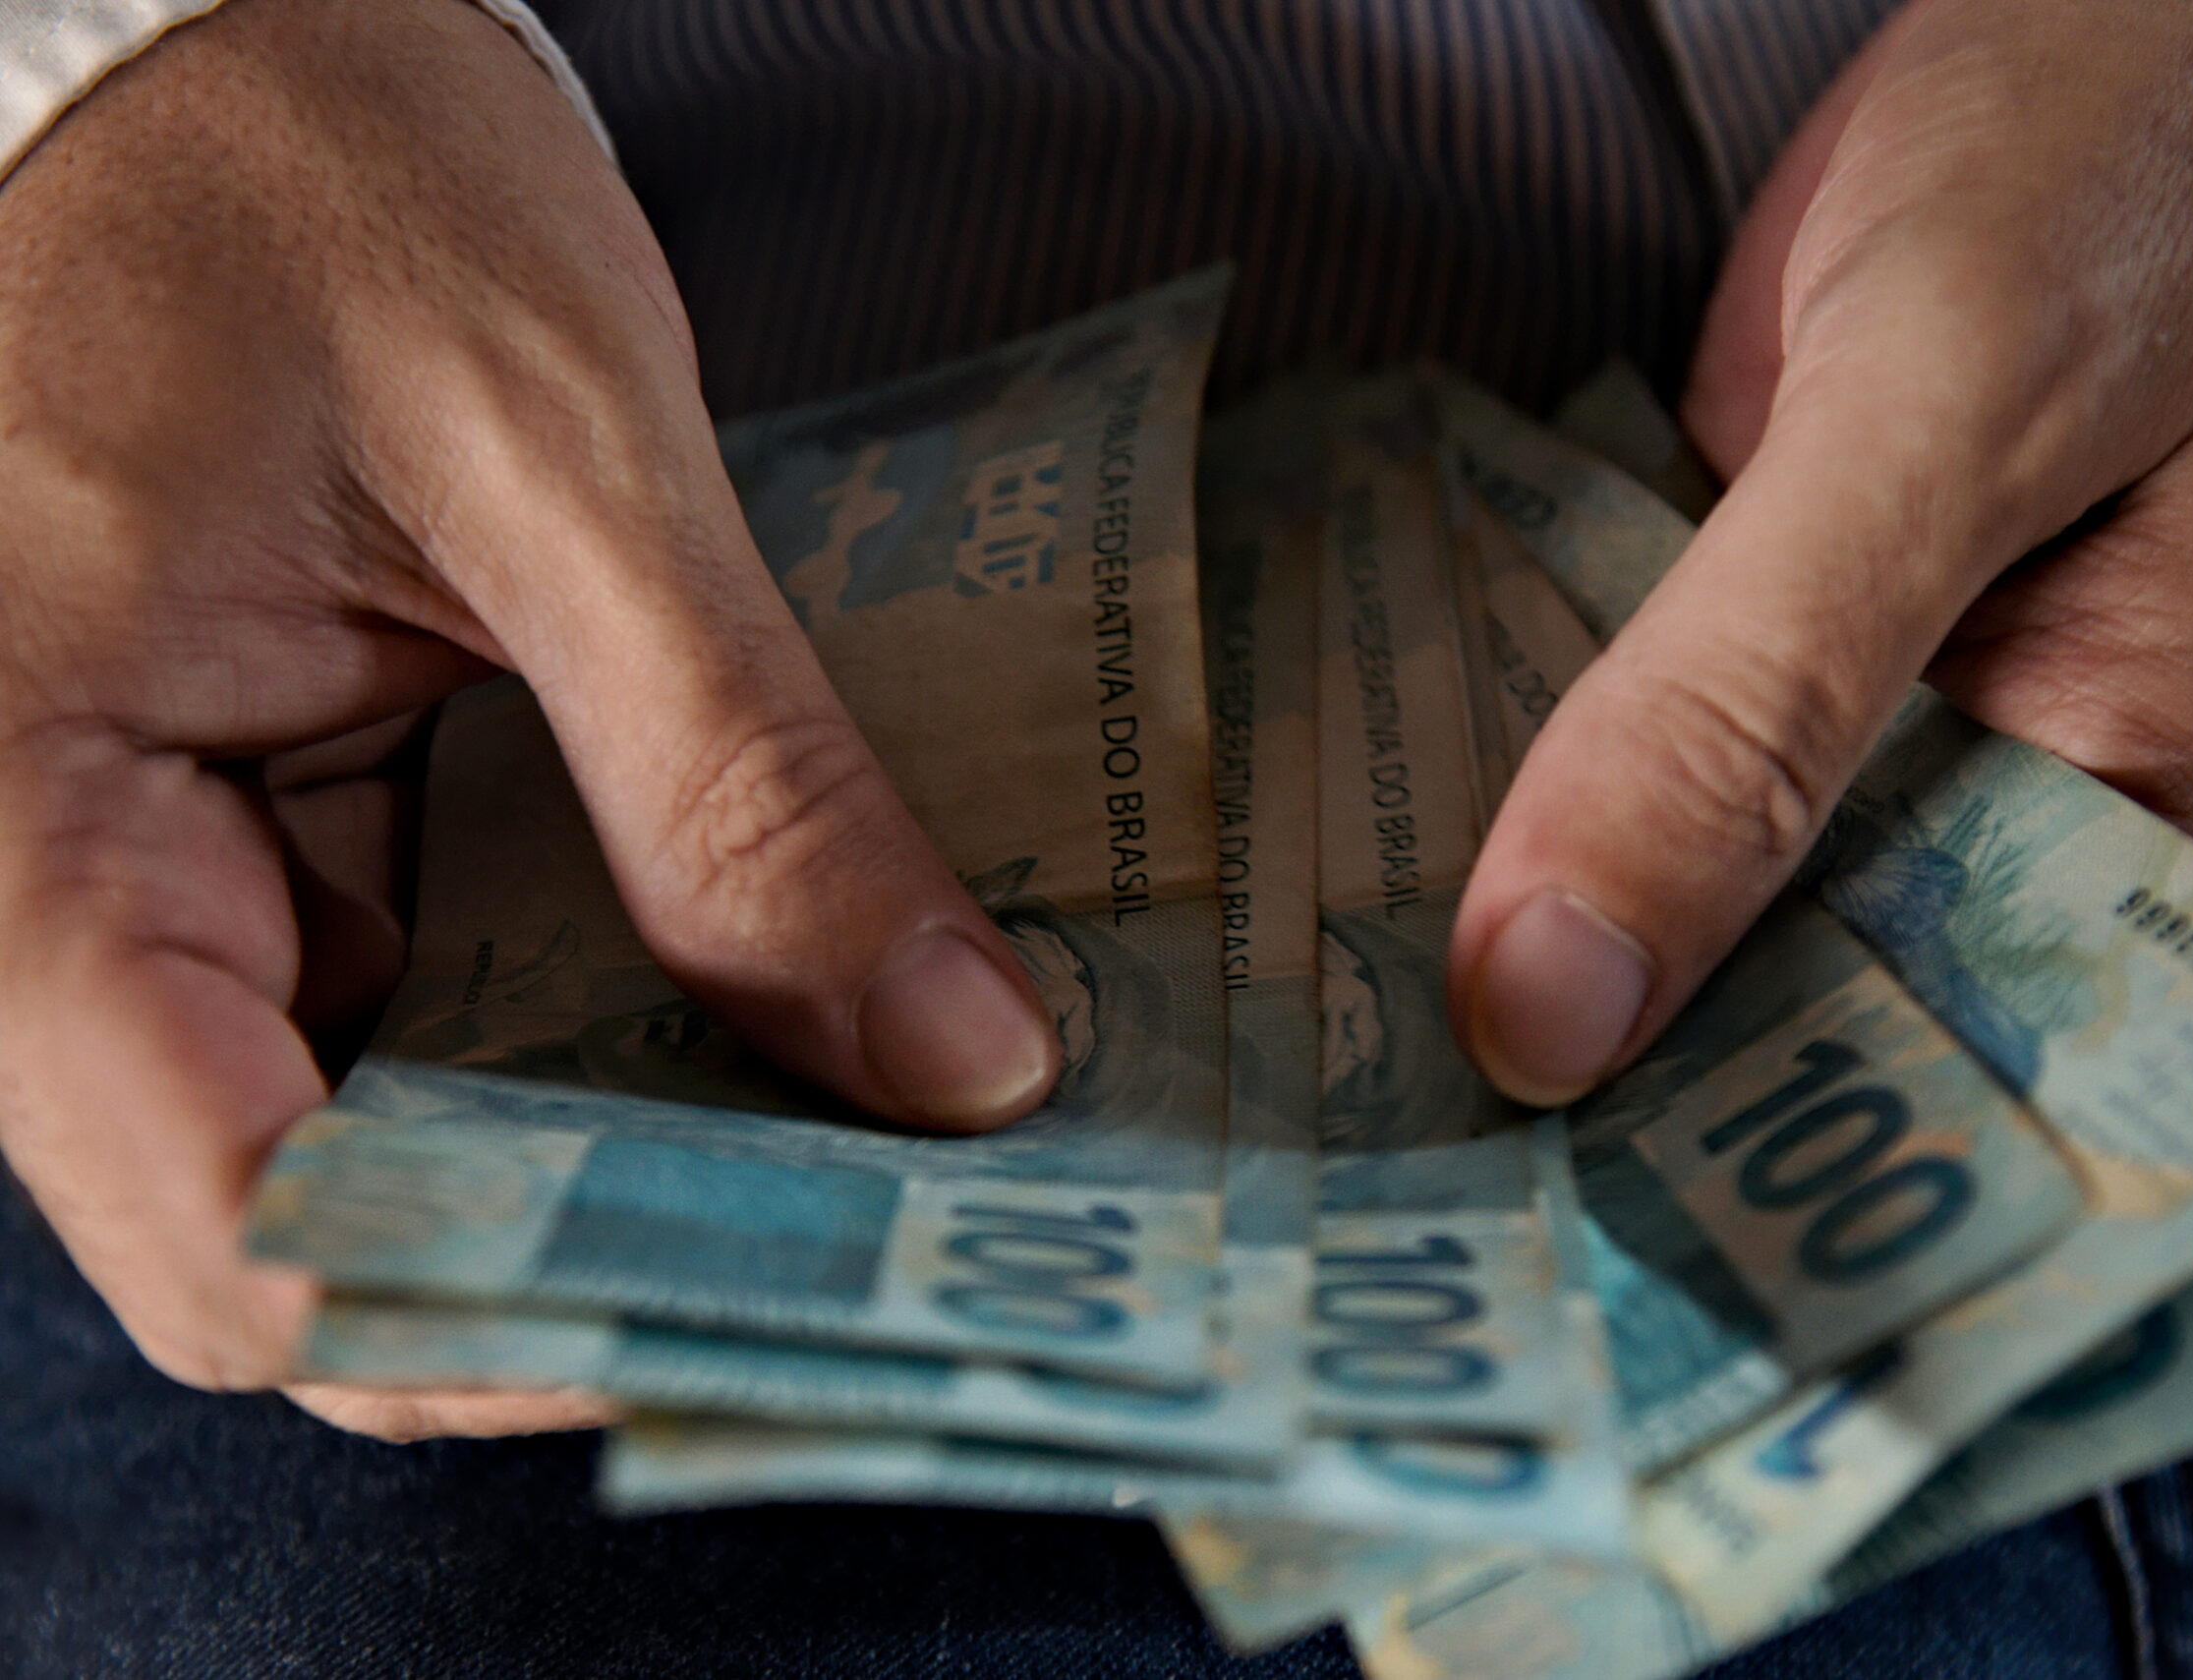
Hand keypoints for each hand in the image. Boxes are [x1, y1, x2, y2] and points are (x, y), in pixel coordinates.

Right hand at [0, 0, 1057, 1436]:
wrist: (199, 23)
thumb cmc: (303, 161)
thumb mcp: (554, 456)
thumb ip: (743, 783)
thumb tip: (950, 1056)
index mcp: (8, 827)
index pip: (246, 1235)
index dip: (522, 1313)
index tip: (784, 1296)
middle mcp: (42, 900)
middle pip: (324, 1221)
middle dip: (600, 1241)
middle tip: (876, 1226)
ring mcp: (149, 881)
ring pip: (388, 1130)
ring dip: (616, 1145)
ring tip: (851, 1127)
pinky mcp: (246, 839)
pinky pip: (416, 1010)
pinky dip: (585, 1026)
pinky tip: (758, 1001)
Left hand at [1451, 0, 2192, 1104]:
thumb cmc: (2141, 145)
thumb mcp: (1950, 403)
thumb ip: (1758, 697)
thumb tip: (1556, 1001)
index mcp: (2171, 810)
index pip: (1981, 1108)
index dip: (1777, 1205)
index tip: (1558, 1273)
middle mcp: (2041, 803)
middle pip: (1826, 1023)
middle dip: (1625, 1099)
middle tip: (1381, 1183)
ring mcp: (1914, 713)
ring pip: (1730, 891)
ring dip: (1564, 948)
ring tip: (1342, 1059)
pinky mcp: (1805, 624)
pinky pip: (1673, 751)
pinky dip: (1556, 791)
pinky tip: (1390, 856)